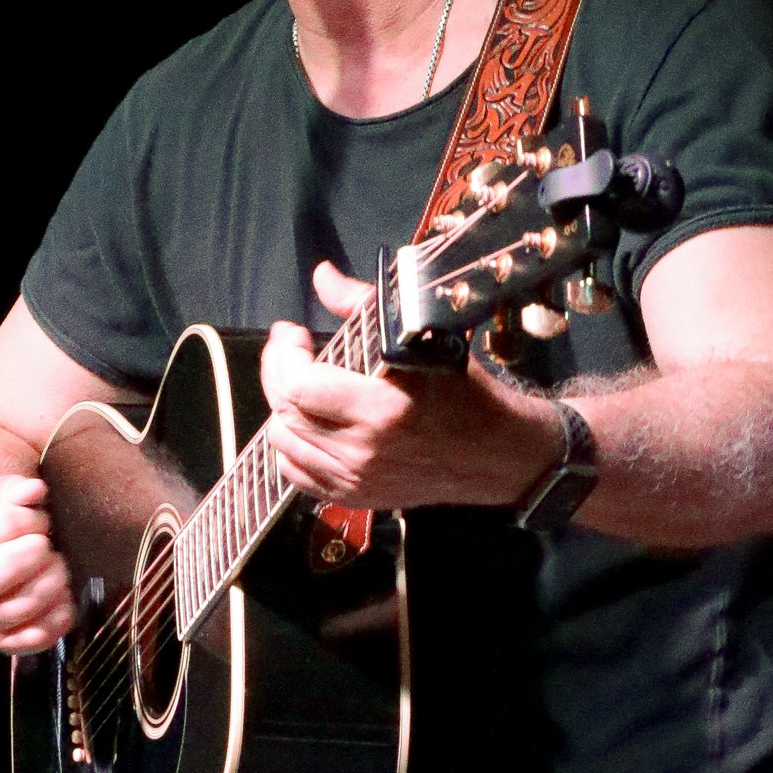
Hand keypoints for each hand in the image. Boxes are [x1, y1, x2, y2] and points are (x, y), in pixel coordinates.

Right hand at [0, 471, 78, 653]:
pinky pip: (40, 636)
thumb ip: (12, 490)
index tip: (36, 518)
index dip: (25, 518)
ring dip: (54, 580)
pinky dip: (60, 615)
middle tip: (45, 544)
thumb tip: (35, 491)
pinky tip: (61, 596)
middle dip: (37, 551)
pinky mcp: (7, 643)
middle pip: (1, 572)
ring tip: (54, 566)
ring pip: (26, 605)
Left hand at [259, 263, 555, 511]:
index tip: (292, 333)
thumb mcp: (421, 339)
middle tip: (288, 351)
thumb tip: (324, 277)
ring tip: (297, 385)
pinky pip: (297, 475)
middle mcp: (364, 450)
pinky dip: (289, 448)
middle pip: (285, 412)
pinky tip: (303, 425)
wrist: (496, 455)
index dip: (283, 354)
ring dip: (282, 409)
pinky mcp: (356, 496)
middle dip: (276, 373)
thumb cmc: (465, 394)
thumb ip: (364, 306)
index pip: (299, 385)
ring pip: (284, 444)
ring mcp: (357, 479)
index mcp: (381, 408)